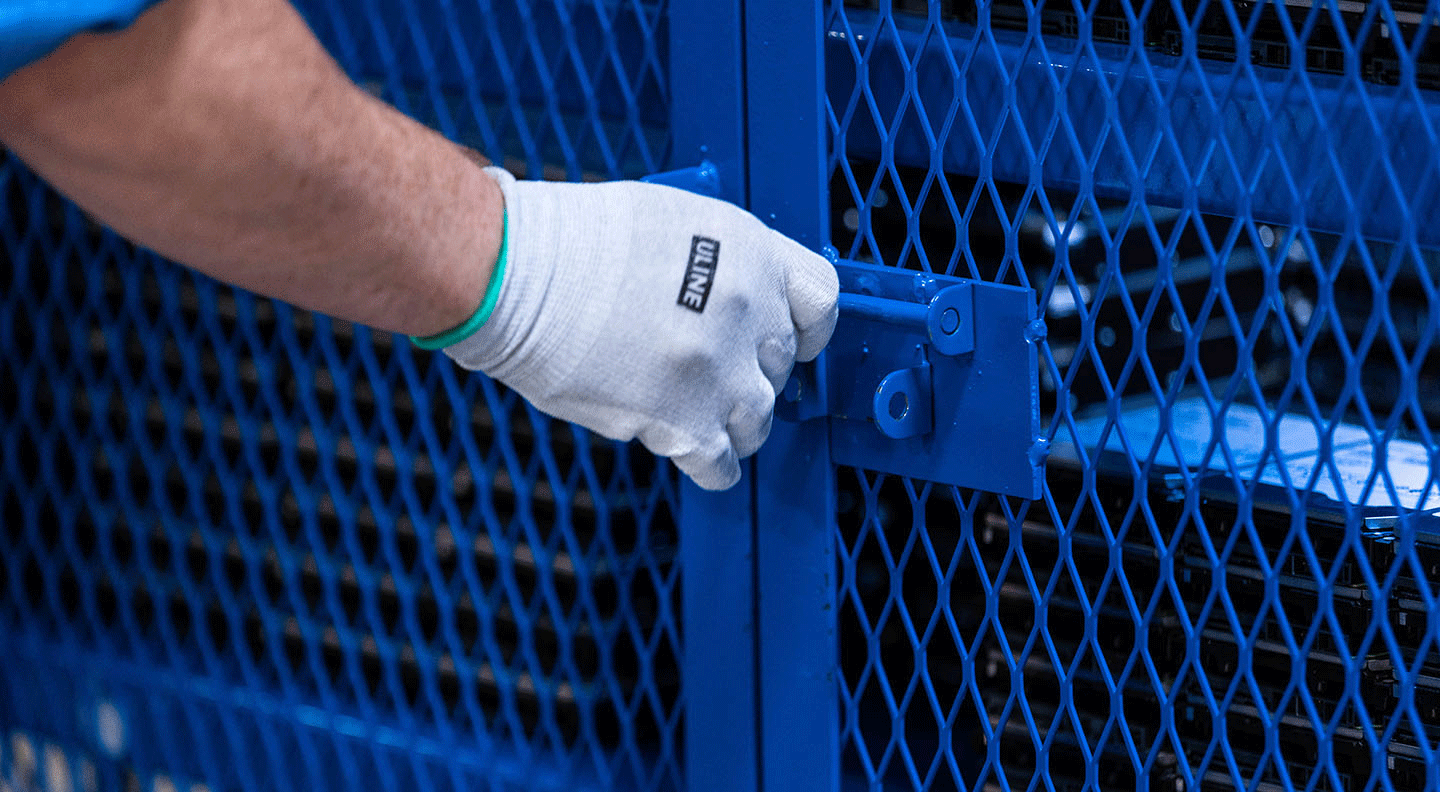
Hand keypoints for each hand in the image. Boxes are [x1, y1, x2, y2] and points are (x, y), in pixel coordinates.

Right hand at [442, 167, 838, 489]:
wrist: (519, 274)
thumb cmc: (575, 240)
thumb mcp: (672, 220)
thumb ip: (720, 263)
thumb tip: (736, 301)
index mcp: (751, 253)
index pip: (821, 302)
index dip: (804, 329)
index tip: (784, 342)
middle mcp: (748, 311)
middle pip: (781, 366)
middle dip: (749, 372)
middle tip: (708, 372)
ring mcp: (720, 370)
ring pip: (757, 420)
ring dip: (730, 421)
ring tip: (693, 411)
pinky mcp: (684, 421)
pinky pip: (722, 465)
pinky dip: (710, 467)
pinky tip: (688, 452)